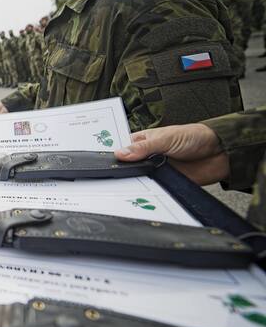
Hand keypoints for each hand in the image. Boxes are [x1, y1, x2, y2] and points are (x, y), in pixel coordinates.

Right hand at [115, 123, 229, 185]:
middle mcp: (147, 155)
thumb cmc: (195, 137)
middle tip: (117, 173)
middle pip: (128, 165)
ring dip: (137, 180)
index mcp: (143, 140)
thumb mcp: (165, 138)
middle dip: (124, 170)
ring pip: (139, 177)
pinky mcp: (165, 181)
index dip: (115, 154)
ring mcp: (156, 169)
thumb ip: (143, 147)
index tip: (107, 161)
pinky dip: (150, 189)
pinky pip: (153, 187)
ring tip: (131, 180)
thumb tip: (120, 153)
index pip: (122, 148)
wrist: (220, 154)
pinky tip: (146, 188)